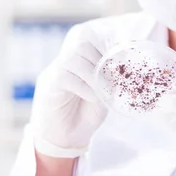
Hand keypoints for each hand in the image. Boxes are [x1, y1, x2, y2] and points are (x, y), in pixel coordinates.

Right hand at [30, 23, 110, 157]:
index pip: (86, 36)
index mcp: (79, 60)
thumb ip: (110, 80)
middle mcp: (64, 63)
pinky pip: (64, 77)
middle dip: (100, 59)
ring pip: (72, 58)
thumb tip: (127, 71)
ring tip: (102, 89)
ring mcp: (54, 73)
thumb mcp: (103, 93)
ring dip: (92, 73)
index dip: (103, 43)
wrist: (65, 139)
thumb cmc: (84, 115)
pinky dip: (84, 87)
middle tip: (110, 78)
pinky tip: (93, 98)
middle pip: (80, 44)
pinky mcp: (48, 87)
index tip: (118, 58)